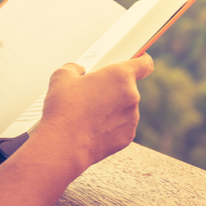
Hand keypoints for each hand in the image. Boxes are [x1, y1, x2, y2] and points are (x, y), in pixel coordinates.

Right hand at [39, 54, 153, 171]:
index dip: (141, 60)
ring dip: (111, 108)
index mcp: (120, 75)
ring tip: (88, 114)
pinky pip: (121, 126)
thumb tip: (79, 71)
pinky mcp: (127, 136)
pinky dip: (110, 126)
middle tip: (91, 94)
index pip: (144, 63)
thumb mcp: (62, 77)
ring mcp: (132, 117)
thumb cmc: (64, 109)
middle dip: (112, 89)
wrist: (63, 145)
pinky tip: (92, 129)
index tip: (139, 60)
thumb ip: (75, 68)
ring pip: (123, 108)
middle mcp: (132, 95)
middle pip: (127, 87)